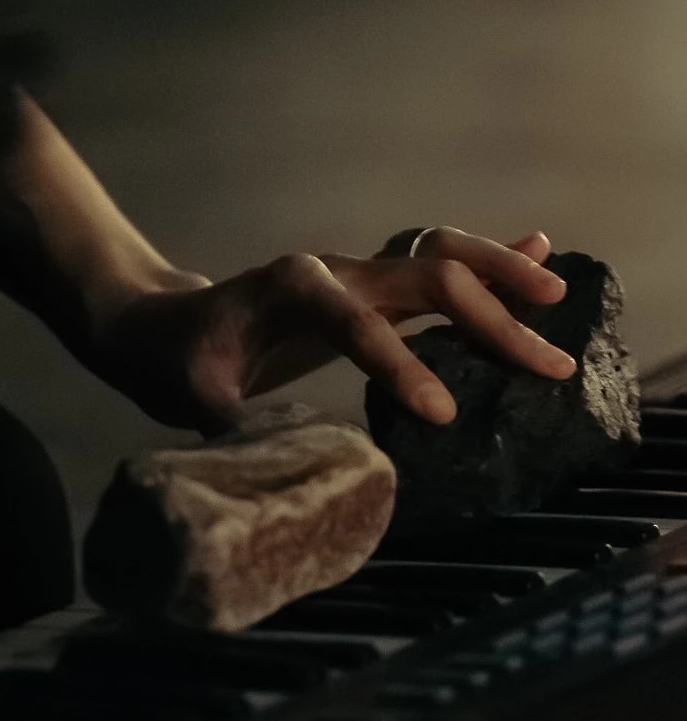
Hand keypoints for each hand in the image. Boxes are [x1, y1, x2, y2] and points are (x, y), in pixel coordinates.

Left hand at [87, 227, 575, 435]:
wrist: (161, 324)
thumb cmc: (174, 359)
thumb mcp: (193, 397)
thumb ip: (240, 425)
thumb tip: (297, 469)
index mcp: (291, 291)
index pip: (360, 327)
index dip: (404, 368)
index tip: (445, 415)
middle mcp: (331, 271)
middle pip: (427, 278)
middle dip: (492, 317)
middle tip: (550, 363)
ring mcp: (351, 274)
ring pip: (440, 259)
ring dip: (501, 273)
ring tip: (558, 291)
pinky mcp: (361, 290)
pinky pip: (429, 271)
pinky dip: (483, 264)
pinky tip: (535, 252)